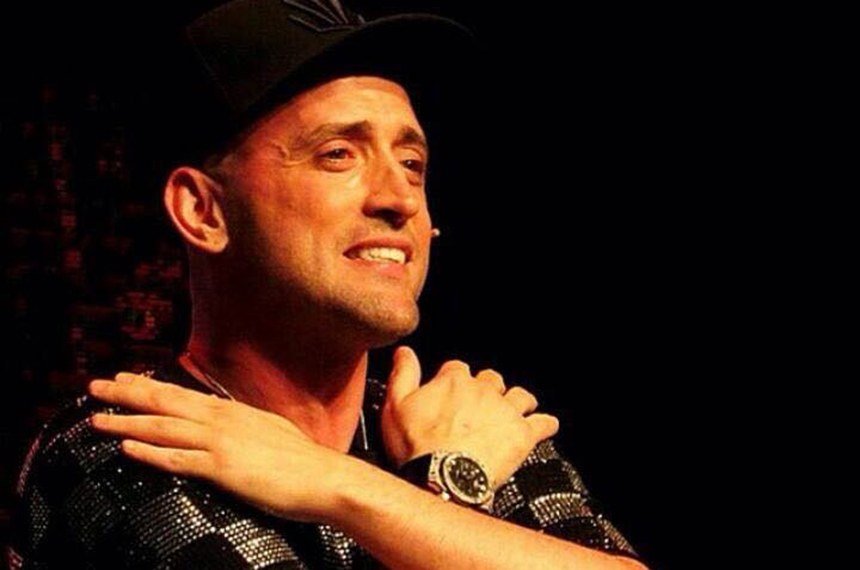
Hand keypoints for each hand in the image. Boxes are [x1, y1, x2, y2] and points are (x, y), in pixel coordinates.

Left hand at [88, 373, 359, 522]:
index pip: (182, 393)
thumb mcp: (268, 430)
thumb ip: (242, 424)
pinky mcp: (221, 468)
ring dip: (126, 420)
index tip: (125, 378)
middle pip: (164, 402)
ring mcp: (220, 442)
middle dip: (127, 393)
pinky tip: (127, 447)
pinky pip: (177, 459)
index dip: (149, 385)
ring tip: (97, 418)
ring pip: (163, 427)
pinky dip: (149, 451)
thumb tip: (226, 421)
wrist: (324, 477)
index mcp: (232, 411)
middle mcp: (221, 420)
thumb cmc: (301, 459)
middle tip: (96, 386)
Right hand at [381, 347, 558, 488]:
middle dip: (487, 389)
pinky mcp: (523, 434)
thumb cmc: (417, 447)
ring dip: (519, 401)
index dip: (453, 379)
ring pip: (521, 396)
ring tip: (516, 410)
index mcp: (454, 381)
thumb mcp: (396, 406)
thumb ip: (403, 374)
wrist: (442, 479)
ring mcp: (506, 411)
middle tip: (479, 406)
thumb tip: (404, 351)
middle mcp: (484, 390)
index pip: (457, 368)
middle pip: (491, 379)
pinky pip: (544, 423)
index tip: (450, 391)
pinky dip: (546, 424)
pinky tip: (546, 426)